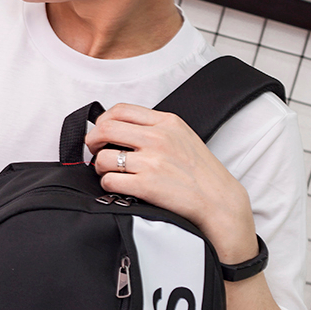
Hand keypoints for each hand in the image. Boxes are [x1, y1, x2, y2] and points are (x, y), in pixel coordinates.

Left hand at [85, 103, 257, 264]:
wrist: (218, 200)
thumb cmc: (200, 172)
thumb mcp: (182, 136)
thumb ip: (155, 128)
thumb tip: (121, 128)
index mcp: (166, 122)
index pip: (120, 110)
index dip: (102, 121)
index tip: (100, 131)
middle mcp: (158, 139)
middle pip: (105, 129)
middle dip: (92, 141)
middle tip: (94, 151)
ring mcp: (151, 162)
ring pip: (103, 158)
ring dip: (100, 167)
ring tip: (109, 172)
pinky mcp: (146, 185)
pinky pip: (109, 181)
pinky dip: (108, 185)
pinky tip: (118, 187)